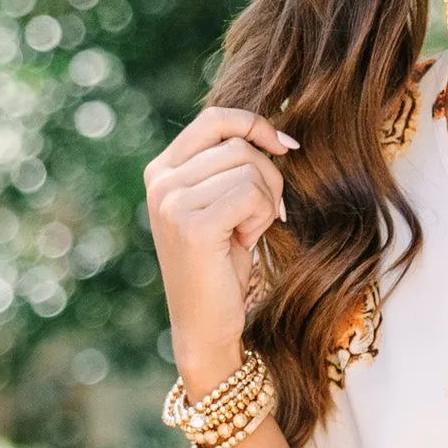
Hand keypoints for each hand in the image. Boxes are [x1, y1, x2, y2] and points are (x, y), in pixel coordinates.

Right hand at [144, 106, 294, 396]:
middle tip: (264, 217)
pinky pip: (251, 193)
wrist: (205, 328)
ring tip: (247, 234)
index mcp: (162, 170)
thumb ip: (231, 168)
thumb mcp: (223, 208)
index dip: (255, 125)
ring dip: (265, 202)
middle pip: (238, 144)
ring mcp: (172, 201)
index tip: (287, 147)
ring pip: (249, 167)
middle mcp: (160, 181)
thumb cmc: (220, 270)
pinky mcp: (192, 224)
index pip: (215, 119)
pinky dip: (262, 217)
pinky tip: (247, 242)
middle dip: (268, 178)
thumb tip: (279, 137)